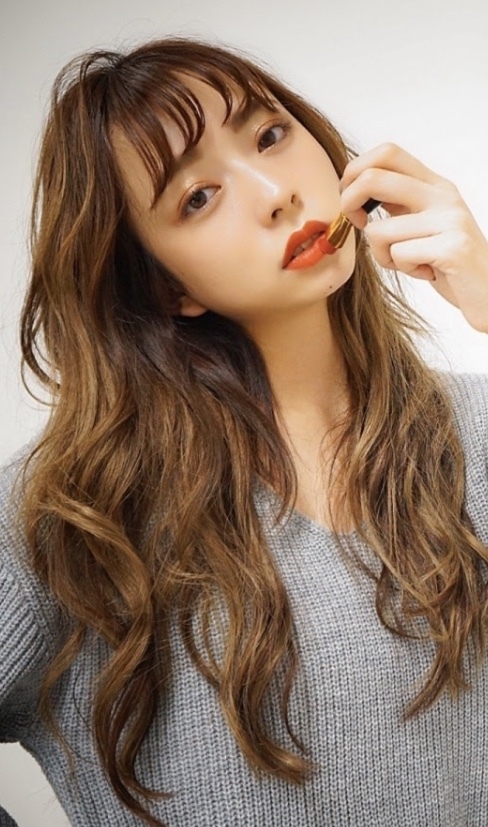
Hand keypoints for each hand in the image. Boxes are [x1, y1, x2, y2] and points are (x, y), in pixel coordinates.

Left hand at [340, 143, 487, 332]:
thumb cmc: (449, 264)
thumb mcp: (421, 226)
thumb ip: (397, 206)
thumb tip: (355, 190)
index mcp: (434, 185)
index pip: (387, 152)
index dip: (356, 172)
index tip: (352, 201)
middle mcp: (443, 196)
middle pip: (374, 178)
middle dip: (349, 203)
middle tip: (358, 225)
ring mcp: (450, 219)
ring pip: (379, 229)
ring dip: (382, 255)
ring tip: (408, 263)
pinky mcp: (453, 247)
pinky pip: (399, 254)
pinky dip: (404, 270)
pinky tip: (427, 272)